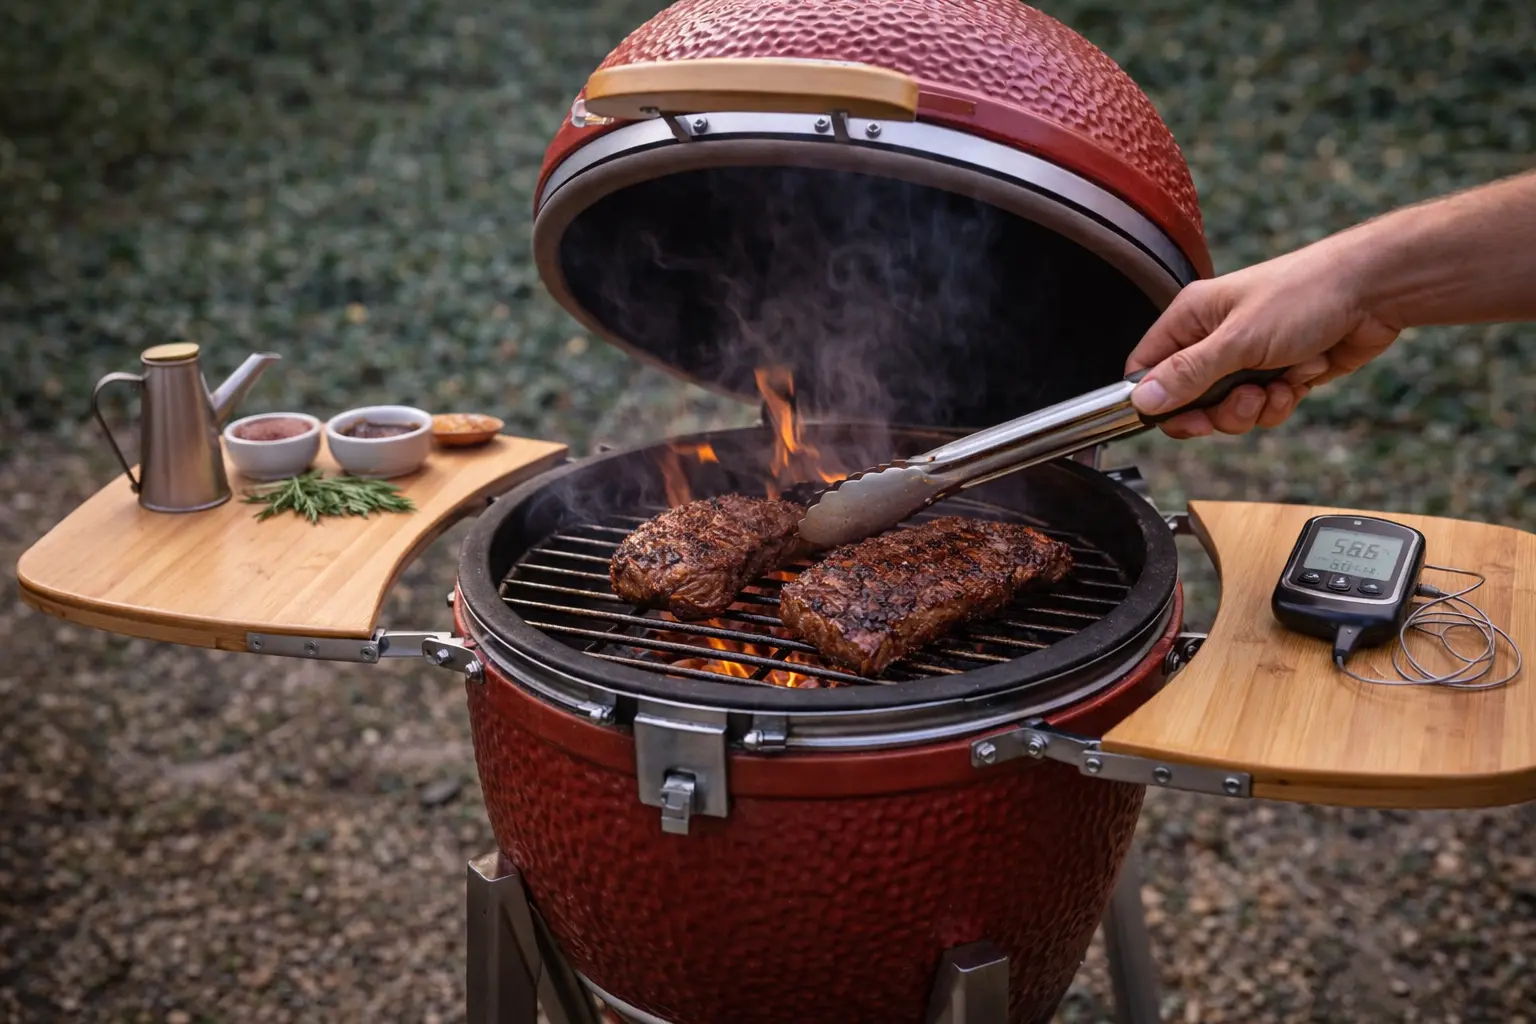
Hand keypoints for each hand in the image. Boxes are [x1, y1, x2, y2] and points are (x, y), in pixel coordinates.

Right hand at [1125, 242, 1400, 437]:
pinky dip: (1282, 400)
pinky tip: (1302, 377)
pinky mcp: (1277, 374)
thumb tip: (1142, 401)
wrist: (1374, 291)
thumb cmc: (1306, 295)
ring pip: (1228, 410)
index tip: (1180, 420)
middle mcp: (1213, 338)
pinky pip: (1262, 408)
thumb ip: (1188, 373)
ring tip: (1280, 385)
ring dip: (1255, 407)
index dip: (1156, 401)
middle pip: (1189, 400)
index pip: (1147, 369)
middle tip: (1245, 399)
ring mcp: (1246, 358)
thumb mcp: (1238, 340)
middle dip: (1219, 411)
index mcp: (1191, 318)